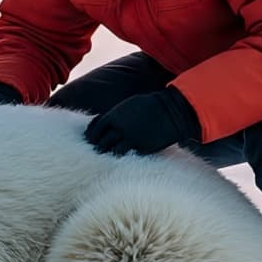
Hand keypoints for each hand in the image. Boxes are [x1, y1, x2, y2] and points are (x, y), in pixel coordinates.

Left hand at [85, 88, 200, 156]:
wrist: (170, 110)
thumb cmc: (148, 105)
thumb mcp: (126, 107)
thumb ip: (114, 116)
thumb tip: (104, 123)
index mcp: (114, 116)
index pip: (94, 130)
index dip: (91, 136)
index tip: (92, 140)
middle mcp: (119, 128)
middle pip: (101, 143)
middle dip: (99, 147)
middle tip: (99, 151)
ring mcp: (131, 139)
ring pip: (113, 151)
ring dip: (112, 153)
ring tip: (111, 156)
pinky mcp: (142, 147)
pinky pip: (129, 155)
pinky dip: (126, 156)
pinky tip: (126, 156)